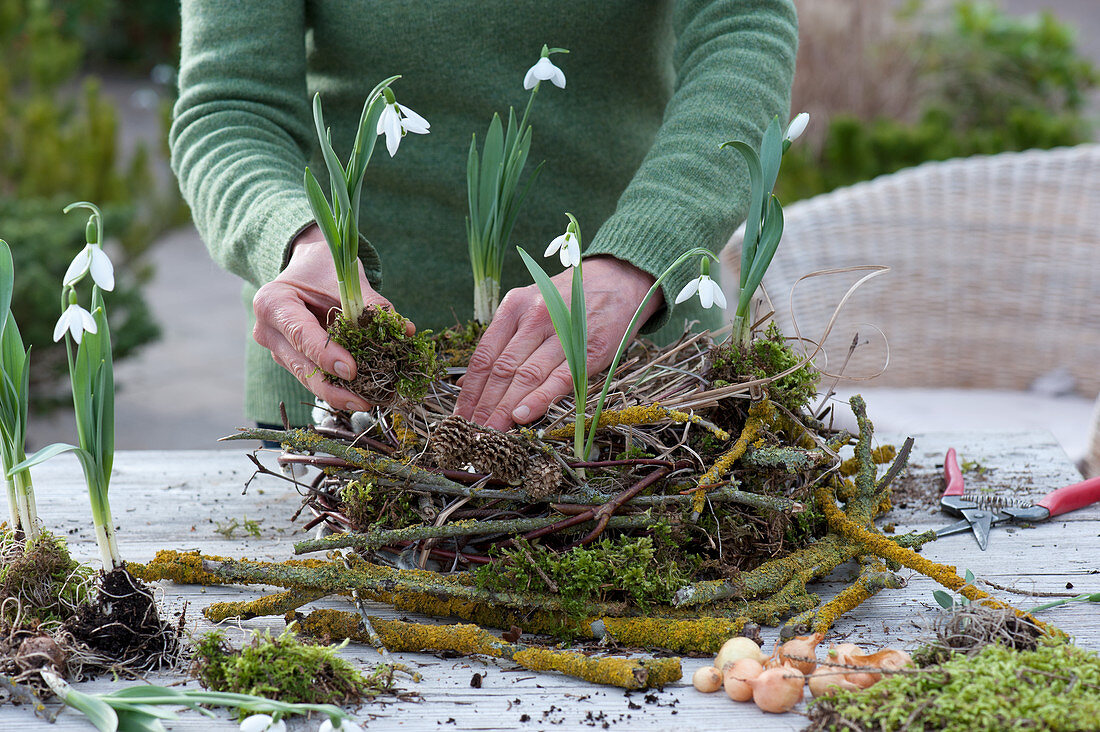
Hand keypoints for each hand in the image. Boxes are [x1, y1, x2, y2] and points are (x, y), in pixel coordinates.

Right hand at [252, 224, 412, 410]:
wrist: (307, 268)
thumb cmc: (324, 268)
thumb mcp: (346, 279)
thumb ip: (372, 305)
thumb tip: (406, 330)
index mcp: (273, 302)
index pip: (300, 333)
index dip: (326, 354)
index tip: (352, 371)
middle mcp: (268, 330)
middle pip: (301, 365)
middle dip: (333, 387)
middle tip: (364, 400)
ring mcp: (277, 349)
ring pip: (307, 378)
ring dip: (337, 393)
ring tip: (367, 403)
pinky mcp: (291, 361)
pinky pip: (314, 377)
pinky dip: (336, 387)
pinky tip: (359, 397)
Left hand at [455, 256, 661, 430]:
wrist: (619, 280)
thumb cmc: (569, 300)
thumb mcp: (531, 306)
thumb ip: (504, 340)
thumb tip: (470, 383)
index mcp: (514, 306)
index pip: (484, 356)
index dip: (470, 390)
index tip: (460, 416)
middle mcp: (534, 316)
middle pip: (501, 369)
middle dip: (483, 405)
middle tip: (471, 432)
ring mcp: (562, 332)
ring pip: (525, 376)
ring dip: (505, 408)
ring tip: (491, 432)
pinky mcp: (589, 349)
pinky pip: (558, 379)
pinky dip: (538, 400)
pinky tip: (522, 417)